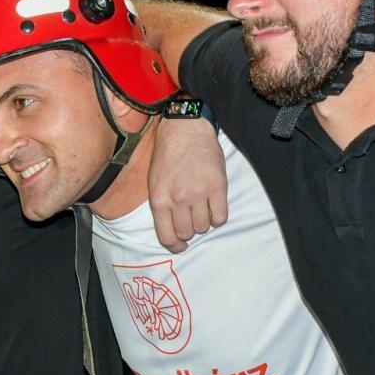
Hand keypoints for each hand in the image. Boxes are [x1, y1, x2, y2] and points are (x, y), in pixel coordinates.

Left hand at [147, 118, 227, 253]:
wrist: (185, 128)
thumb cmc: (168, 154)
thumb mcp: (154, 181)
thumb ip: (161, 205)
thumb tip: (172, 229)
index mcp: (159, 199)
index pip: (167, 236)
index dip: (175, 246)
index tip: (180, 246)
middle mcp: (178, 199)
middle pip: (187, 233)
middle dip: (189, 229)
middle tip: (191, 218)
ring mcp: (199, 193)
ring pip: (204, 226)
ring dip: (204, 221)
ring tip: (202, 207)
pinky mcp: (218, 187)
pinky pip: (220, 217)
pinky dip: (218, 216)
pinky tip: (214, 206)